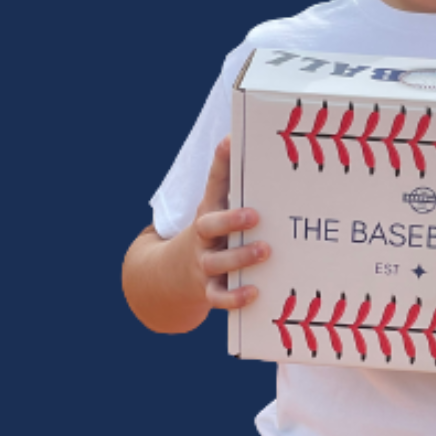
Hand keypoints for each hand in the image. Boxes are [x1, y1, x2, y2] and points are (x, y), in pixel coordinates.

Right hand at [192, 135, 269, 306]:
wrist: (171, 275)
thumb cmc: (210, 233)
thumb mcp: (216, 206)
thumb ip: (231, 178)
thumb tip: (241, 138)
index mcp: (209, 212)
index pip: (213, 184)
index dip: (221, 162)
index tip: (231, 142)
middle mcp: (204, 238)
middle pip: (209, 226)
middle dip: (231, 220)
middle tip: (254, 215)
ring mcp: (204, 265)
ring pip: (218, 262)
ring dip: (240, 257)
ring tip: (264, 251)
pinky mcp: (208, 290)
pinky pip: (219, 297)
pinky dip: (235, 297)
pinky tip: (254, 292)